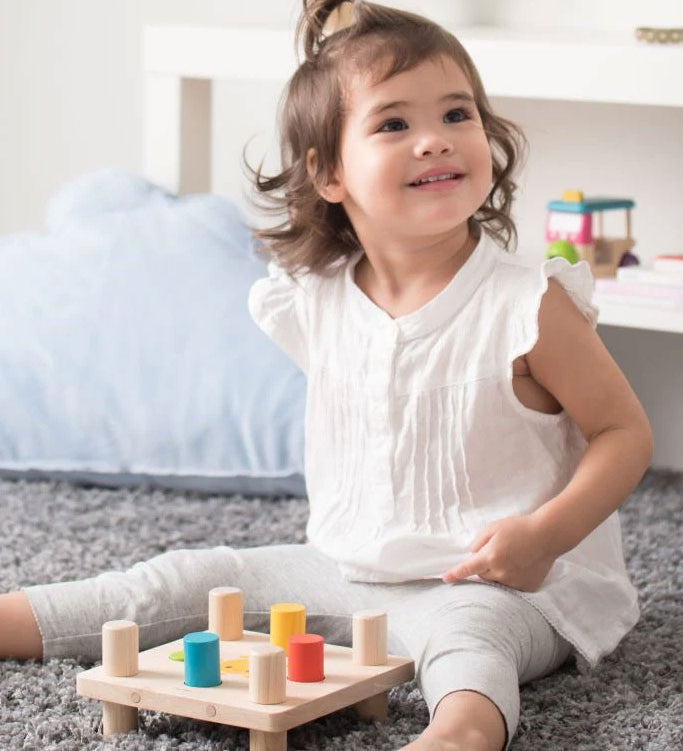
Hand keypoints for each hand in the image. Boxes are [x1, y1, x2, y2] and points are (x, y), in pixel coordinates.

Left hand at [441, 514, 556, 591]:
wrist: (547, 535)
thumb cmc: (519, 527)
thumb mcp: (493, 527)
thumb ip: (479, 542)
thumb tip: (473, 555)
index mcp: (490, 556)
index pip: (467, 569)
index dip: (455, 574)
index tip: (445, 579)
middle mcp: (501, 572)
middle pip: (482, 575)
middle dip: (484, 565)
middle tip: (498, 551)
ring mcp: (514, 582)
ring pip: (496, 581)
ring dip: (497, 572)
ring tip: (512, 557)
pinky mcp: (526, 587)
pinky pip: (511, 585)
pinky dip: (511, 577)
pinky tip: (521, 565)